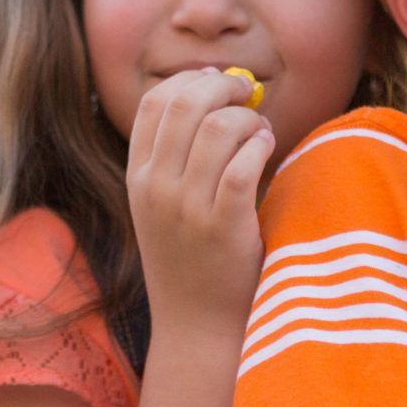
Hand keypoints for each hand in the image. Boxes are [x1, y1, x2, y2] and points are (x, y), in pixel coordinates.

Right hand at [126, 68, 273, 328]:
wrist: (196, 325)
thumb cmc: (191, 258)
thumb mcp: (163, 206)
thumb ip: (177, 154)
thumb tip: (216, 90)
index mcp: (138, 177)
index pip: (154, 103)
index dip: (190, 81)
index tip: (218, 84)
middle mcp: (156, 188)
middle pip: (186, 105)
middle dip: (225, 90)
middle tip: (248, 98)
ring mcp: (188, 209)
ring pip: (219, 129)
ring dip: (249, 119)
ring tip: (261, 133)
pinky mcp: (224, 228)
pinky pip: (243, 165)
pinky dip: (260, 145)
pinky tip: (267, 149)